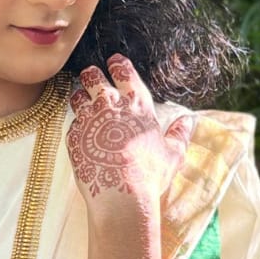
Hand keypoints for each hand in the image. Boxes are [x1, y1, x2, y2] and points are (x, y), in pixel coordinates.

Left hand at [67, 55, 192, 211]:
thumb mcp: (172, 154)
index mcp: (136, 104)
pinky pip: (72, 122)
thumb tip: (187, 121)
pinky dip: (76, 124)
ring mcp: (89, 119)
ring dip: (80, 96)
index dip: (118, 65)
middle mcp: (110, 105)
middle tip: (91, 77)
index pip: (124, 73)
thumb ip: (179, 134)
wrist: (122, 196)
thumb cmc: (150, 174)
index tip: (115, 63)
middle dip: (91, 75)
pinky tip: (81, 132)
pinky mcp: (73, 136)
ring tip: (82, 101)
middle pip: (93, 77)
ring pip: (77, 96)